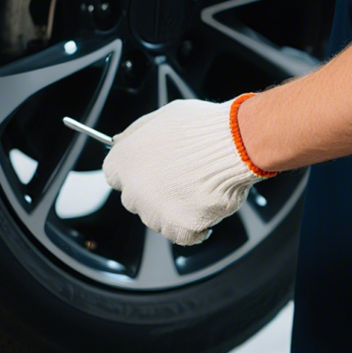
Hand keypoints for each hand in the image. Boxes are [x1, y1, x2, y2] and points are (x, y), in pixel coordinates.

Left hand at [103, 97, 271, 244]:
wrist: (235, 144)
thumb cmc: (204, 128)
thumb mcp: (163, 116)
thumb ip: (137, 133)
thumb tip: (120, 141)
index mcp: (124, 161)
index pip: (116, 177)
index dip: (138, 174)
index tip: (153, 172)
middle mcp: (134, 189)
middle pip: (137, 200)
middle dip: (157, 193)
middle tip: (183, 179)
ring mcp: (156, 212)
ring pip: (160, 220)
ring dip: (177, 209)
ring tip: (201, 188)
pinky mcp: (180, 228)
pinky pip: (186, 236)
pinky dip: (198, 227)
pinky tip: (207, 207)